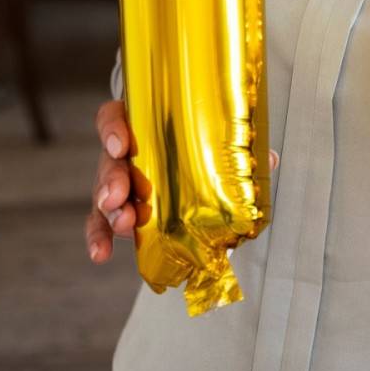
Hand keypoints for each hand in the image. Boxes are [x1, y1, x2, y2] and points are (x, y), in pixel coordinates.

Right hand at [85, 97, 278, 265]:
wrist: (187, 156)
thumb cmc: (193, 143)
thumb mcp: (212, 138)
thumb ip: (236, 148)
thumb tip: (269, 160)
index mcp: (141, 124)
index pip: (115, 117)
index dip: (114, 129)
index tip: (122, 145)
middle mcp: (125, 152)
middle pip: (109, 161)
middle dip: (111, 180)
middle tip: (120, 196)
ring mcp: (119, 181)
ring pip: (104, 193)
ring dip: (110, 211)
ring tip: (123, 224)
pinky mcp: (120, 209)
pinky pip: (102, 223)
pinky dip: (100, 237)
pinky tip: (101, 253)